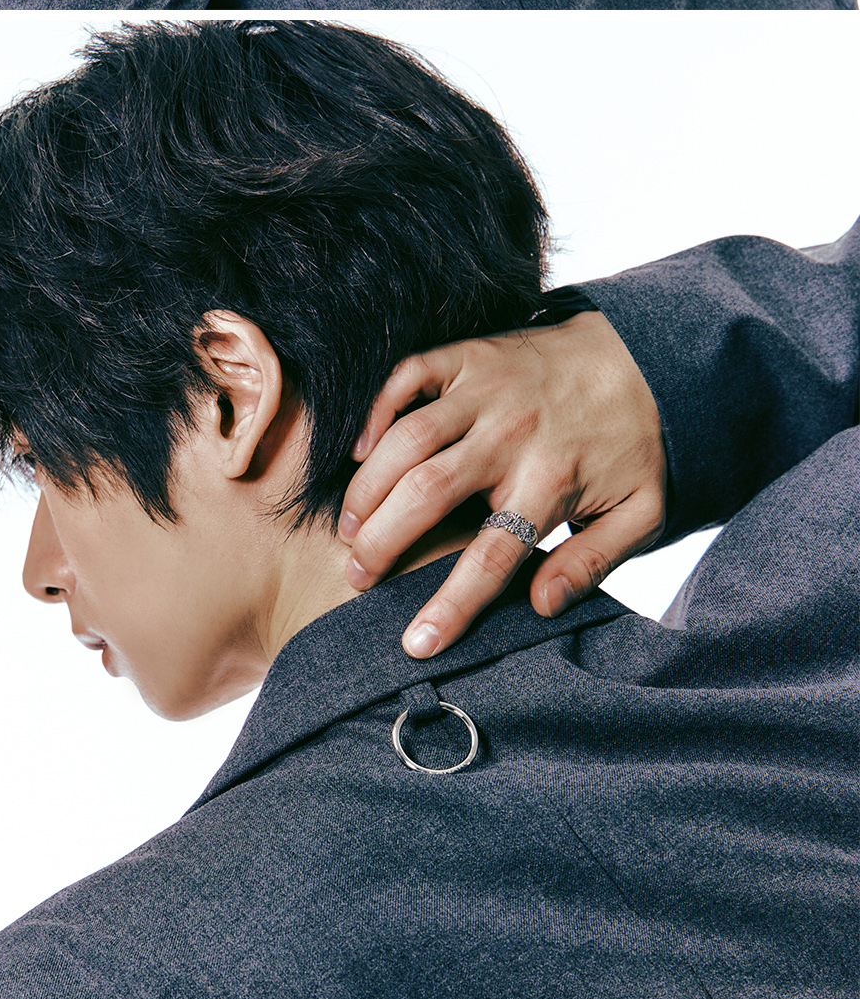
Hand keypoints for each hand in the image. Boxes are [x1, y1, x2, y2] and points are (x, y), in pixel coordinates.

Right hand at [338, 318, 666, 653]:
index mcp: (552, 481)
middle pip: (428, 494)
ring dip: (368, 486)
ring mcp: (487, 390)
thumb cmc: (637, 442)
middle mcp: (512, 435)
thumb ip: (593, 562)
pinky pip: (408, 376)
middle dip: (382, 542)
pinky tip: (360, 449)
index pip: (492, 556)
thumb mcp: (641, 512)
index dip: (450, 605)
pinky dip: (376, 409)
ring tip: (348, 525)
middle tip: (357, 575)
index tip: (417, 643)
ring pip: (407, 438)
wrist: (648, 357)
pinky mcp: (470, 356)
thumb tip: (542, 606)